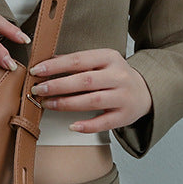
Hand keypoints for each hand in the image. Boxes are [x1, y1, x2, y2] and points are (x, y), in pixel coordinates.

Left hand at [29, 48, 151, 132]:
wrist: (145, 91)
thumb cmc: (115, 76)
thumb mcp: (100, 62)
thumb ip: (76, 62)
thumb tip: (46, 62)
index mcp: (109, 57)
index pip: (78, 60)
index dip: (55, 66)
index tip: (37, 71)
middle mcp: (118, 76)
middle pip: (84, 81)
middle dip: (58, 86)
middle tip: (38, 89)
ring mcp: (123, 96)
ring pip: (92, 101)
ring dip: (66, 104)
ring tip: (47, 104)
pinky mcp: (125, 115)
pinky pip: (104, 122)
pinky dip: (87, 125)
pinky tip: (72, 125)